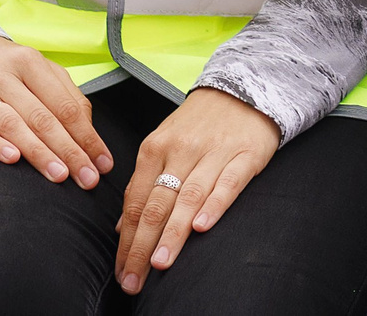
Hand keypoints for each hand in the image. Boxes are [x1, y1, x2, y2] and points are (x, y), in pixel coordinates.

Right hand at [0, 35, 111, 188]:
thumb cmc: (4, 67)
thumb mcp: (36, 69)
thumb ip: (64, 95)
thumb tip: (88, 130)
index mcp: (29, 61)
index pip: (64, 105)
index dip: (87, 136)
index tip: (102, 162)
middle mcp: (1, 73)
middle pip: (41, 117)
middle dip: (69, 150)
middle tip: (88, 178)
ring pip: (11, 124)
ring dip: (38, 152)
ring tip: (59, 174)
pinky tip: (13, 159)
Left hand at [115, 87, 279, 294]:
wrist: (243, 88)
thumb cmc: (199, 123)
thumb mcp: (164, 143)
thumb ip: (144, 183)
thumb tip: (123, 226)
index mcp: (155, 147)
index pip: (136, 201)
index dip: (127, 239)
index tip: (121, 270)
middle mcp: (181, 150)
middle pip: (157, 204)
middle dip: (142, 246)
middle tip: (134, 280)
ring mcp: (213, 151)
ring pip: (188, 197)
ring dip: (172, 233)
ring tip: (160, 263)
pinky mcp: (245, 155)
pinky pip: (227, 183)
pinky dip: (214, 205)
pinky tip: (202, 227)